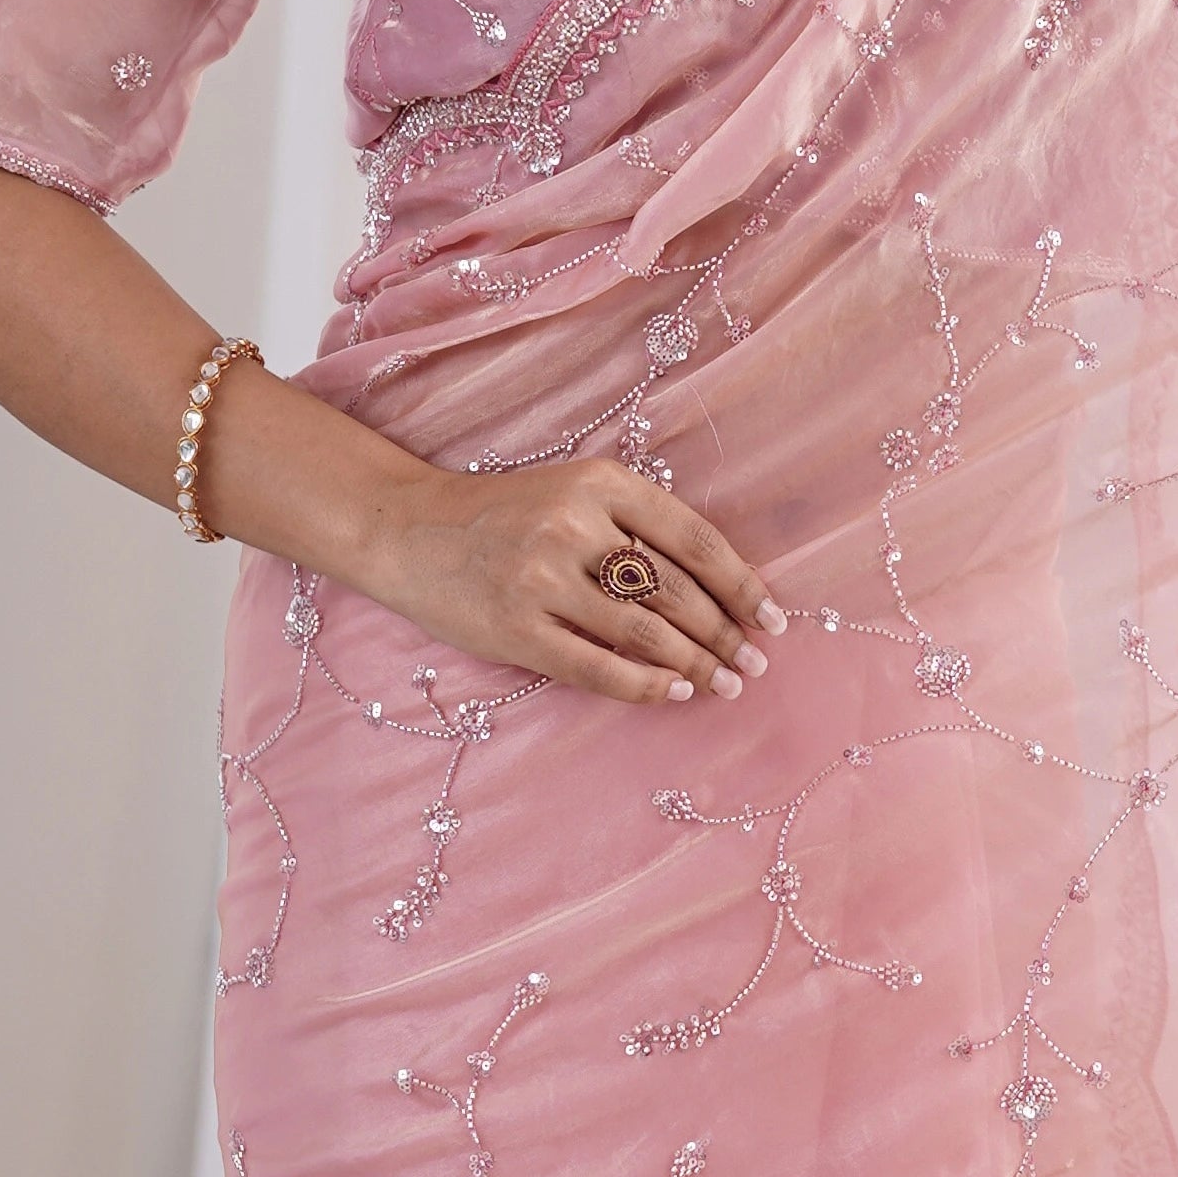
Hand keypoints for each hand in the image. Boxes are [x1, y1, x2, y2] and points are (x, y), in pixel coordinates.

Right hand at [332, 446, 784, 709]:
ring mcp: (543, 580)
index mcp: (599, 483)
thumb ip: (633, 526)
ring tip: (729, 684)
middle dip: (726, 634)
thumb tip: (716, 590)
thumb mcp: (571, 493)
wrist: (405, 529)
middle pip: (676, 592)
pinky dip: (646, 685)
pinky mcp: (516, 629)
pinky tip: (677, 693)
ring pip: (645, 633)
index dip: (742, 584)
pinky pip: (598, 668)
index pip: (694, 540)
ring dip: (698, 664)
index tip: (772, 618)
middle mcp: (575, 526)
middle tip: (756, 663)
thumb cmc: (502, 515)